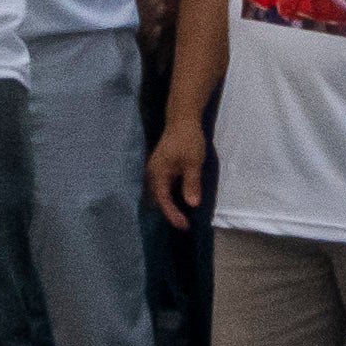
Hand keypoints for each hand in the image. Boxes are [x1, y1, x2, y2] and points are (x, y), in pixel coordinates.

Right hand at [148, 112, 212, 226]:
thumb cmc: (188, 139)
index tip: (184, 225)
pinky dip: (170, 197)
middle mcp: (152, 174)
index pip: (163, 199)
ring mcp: (155, 171)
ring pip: (160, 194)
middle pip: (158, 199)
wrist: (183, 120)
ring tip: (181, 218)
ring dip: (169, 206)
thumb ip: (191, 183)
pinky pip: (163, 188)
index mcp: (157, 173)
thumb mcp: (193, 162)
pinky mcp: (161, 169)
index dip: (173, 214)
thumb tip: (192, 204)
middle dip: (169, 213)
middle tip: (183, 226)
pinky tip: (179, 203)